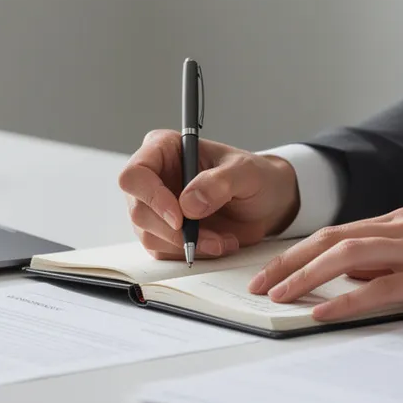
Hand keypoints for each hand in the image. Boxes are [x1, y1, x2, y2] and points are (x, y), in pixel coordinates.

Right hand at [118, 130, 299, 258]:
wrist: (266, 204)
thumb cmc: (255, 178)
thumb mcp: (245, 171)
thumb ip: (219, 182)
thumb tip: (188, 203)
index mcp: (163, 149)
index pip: (135, 175)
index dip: (151, 197)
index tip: (180, 217)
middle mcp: (153, 178)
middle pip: (138, 211)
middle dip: (175, 231)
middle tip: (210, 237)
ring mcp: (155, 208)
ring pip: (149, 236)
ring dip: (188, 245)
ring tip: (222, 239)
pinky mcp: (163, 233)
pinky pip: (165, 252)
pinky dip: (192, 253)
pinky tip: (217, 243)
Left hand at [247, 208, 402, 320]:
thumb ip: (390, 263)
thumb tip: (349, 278)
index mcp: (401, 222)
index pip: (335, 234)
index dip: (297, 254)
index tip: (268, 275)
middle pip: (330, 240)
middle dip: (288, 263)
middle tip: (257, 286)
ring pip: (348, 256)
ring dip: (307, 277)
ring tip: (279, 298)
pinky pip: (383, 286)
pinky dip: (348, 299)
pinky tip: (324, 312)